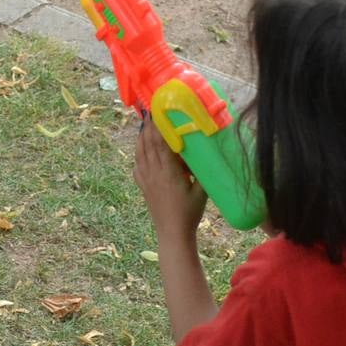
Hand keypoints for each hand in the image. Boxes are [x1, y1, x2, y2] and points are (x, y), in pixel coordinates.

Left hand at [133, 114, 207, 242]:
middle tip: (150, 112)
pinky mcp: (143, 187)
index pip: (161, 143)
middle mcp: (154, 173)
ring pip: (140, 153)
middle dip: (149, 127)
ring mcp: (146, 180)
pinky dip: (137, 154)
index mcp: (168, 171)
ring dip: (141, 137)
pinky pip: (137, 166)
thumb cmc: (190, 213)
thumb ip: (203, 172)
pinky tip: (139, 150)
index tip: (159, 113)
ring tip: (144, 125)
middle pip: (148, 144)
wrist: (172, 233)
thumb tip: (208, 153)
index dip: (159, 127)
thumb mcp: (202, 191)